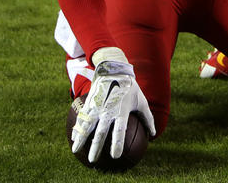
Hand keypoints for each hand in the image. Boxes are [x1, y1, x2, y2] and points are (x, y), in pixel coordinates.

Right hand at [71, 48, 154, 163]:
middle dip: (96, 146)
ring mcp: (97, 106)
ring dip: (81, 138)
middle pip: (101, 131)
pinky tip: (73, 137)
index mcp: (121, 110)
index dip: (116, 142)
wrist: (113, 69)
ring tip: (76, 150)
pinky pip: (82, 117)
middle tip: (93, 160)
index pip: (119, 129)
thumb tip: (154, 134)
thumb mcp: (141, 101)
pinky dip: (77, 127)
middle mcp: (108, 109)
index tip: (115, 156)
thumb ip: (148, 118)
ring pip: (87, 124)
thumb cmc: (130, 87)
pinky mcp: (90, 102)